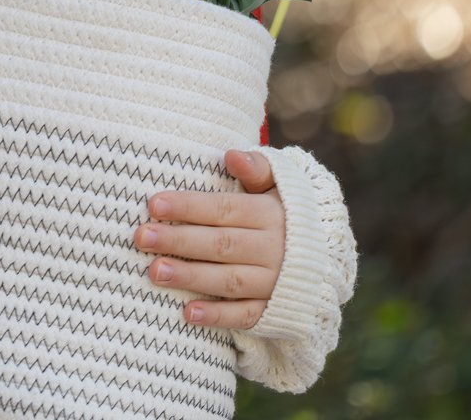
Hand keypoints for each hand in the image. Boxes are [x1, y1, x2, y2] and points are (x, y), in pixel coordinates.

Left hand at [133, 148, 284, 329]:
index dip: (189, 207)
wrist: (328, 259)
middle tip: (142, 237)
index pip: (224, 209)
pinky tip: (188, 312)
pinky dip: (219, 316)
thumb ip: (257, 169)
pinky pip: (246, 315)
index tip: (154, 205)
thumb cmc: (285, 213)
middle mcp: (274, 249)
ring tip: (155, 271)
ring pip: (230, 280)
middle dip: (180, 241)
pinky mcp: (275, 310)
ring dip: (191, 277)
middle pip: (221, 244)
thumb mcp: (279, 186)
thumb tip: (231, 155)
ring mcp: (275, 282)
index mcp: (271, 215)